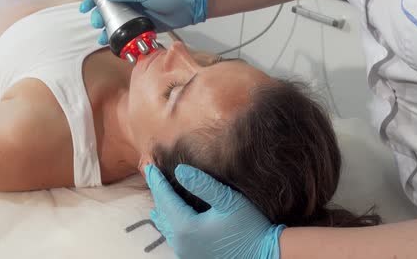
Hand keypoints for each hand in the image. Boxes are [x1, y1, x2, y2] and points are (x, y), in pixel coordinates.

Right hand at [79, 0, 209, 44]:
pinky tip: (114, 44)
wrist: (189, 5)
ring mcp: (136, 14)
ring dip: (107, 30)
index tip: (85, 7)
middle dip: (99, 17)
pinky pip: (128, 33)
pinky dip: (120, 39)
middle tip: (97, 23)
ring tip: (103, 37)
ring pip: (116, 23)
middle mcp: (130, 0)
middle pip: (108, 9)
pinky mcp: (143, 26)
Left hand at [145, 164, 284, 258]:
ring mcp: (186, 254)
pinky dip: (170, 226)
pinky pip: (174, 239)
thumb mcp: (228, 200)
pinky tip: (169, 223)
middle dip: (158, 194)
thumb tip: (179, 170)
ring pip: (167, 228)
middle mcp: (181, 244)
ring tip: (156, 201)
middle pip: (163, 213)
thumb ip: (203, 185)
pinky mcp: (193, 258)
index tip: (149, 168)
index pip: (166, 199)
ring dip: (162, 211)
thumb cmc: (249, 227)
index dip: (157, 182)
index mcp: (186, 228)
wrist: (266, 256)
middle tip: (151, 177)